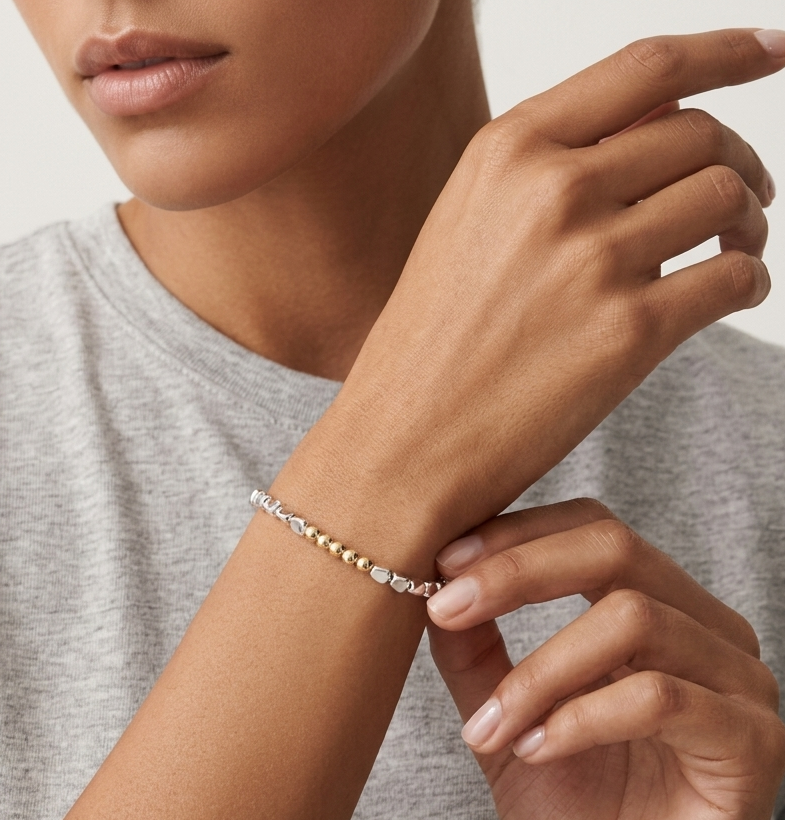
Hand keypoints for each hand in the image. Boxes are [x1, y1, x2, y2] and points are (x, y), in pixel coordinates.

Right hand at [304, 29, 783, 564]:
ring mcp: (592, 258)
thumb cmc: (430, 341)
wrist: (401, 441)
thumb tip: (661, 121)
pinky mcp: (628, 331)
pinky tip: (727, 297)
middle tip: (744, 199)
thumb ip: (553, 168)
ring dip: (749, 224)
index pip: (647, 67)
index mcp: (507, 150)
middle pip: (700, 135)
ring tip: (733, 252)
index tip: (771, 50)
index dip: (727, 51)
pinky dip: (749, 283)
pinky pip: (737, 277)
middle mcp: (552, 189)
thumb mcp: (470, 226)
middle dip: (740, 164)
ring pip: (728, 199)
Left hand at [426, 499, 784, 819]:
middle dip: (518, 571)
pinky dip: (580, 719)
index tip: (444, 560)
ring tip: (489, 724)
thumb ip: (476, 648)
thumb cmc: (575, 805)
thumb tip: (436, 582)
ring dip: (539, 671)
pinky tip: (536, 749)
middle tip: (447, 606)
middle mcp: (706, 627)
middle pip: (615, 548)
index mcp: (658, 605)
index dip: (516, 535)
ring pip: (632, 618)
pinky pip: (660, 697)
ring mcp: (738, 680)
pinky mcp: (753, 742)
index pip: (591, 529)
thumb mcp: (507, 712)